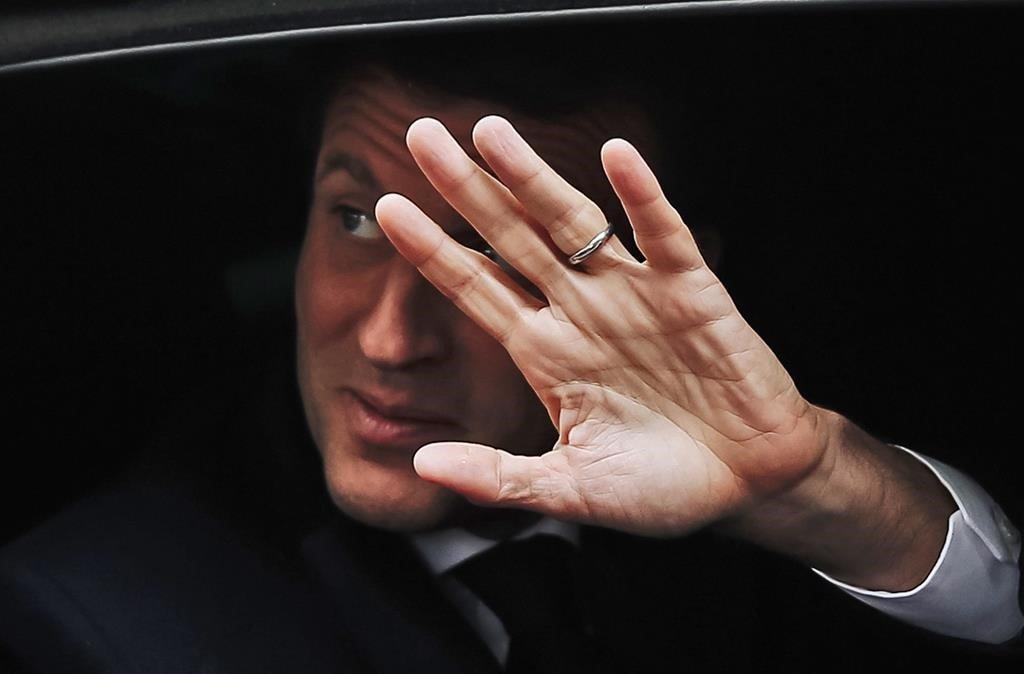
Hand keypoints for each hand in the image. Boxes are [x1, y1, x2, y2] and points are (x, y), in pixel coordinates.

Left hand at [374, 115, 833, 536]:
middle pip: (511, 237)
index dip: (430, 249)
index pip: (474, 287)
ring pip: (574, 223)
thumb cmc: (659, 487)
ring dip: (535, 177)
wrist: (750, 483)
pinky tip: (616, 156)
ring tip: (491, 132)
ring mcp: (632, 295)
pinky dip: (642, 196)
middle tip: (422, 136)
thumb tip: (420, 466)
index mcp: (544, 351)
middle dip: (467, 188)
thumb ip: (500, 478)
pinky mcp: (692, 291)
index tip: (383, 208)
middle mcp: (579, 310)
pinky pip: (662, 236)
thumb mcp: (570, 489)